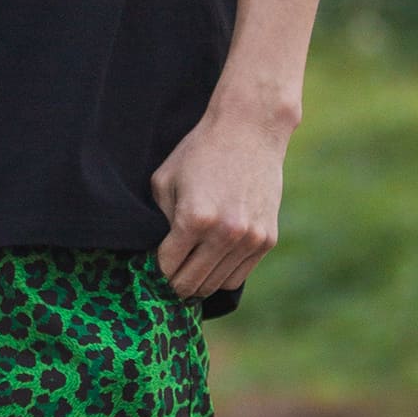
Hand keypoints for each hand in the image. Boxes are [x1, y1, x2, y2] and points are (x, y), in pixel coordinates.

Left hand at [150, 103, 295, 302]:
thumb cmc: (200, 152)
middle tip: (165, 280)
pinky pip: (237, 276)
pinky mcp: (267, 240)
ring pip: (215, 286)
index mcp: (195, 219)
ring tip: (187, 273)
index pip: (167, 268)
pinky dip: (221, 275)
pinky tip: (210, 262)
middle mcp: (225, 234)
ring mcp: (250, 239)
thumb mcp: (165, 181)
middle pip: (191, 284)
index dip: (154, 274)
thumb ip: (160, 222)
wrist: (250, 130)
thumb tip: (159, 256)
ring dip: (198, 284)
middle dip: (173, 286)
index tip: (150, 272)